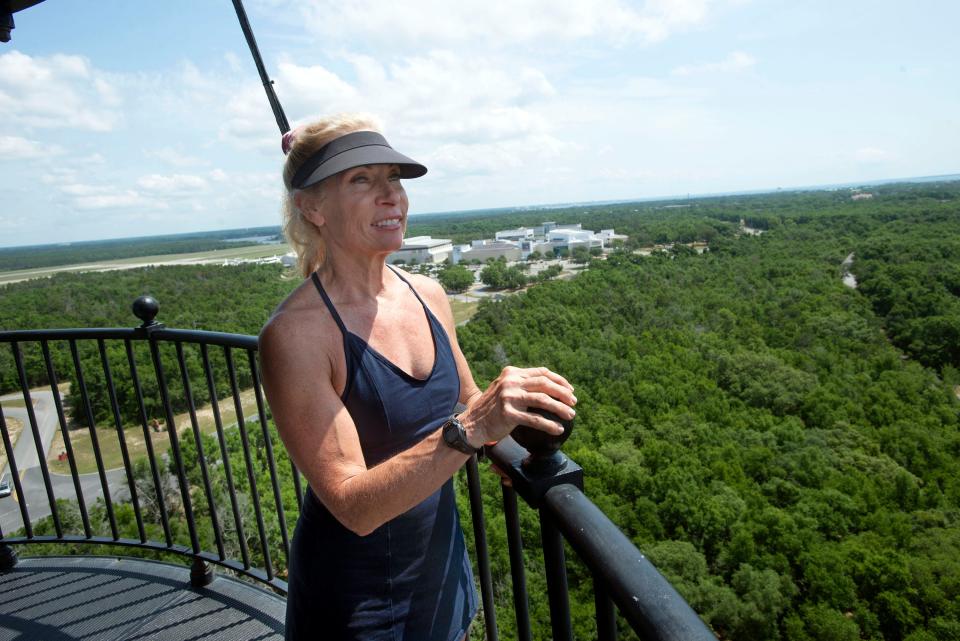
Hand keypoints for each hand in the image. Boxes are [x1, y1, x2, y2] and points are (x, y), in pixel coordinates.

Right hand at [459, 366, 575, 447]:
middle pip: (545, 384)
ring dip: (560, 408)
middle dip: (563, 393)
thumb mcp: (504, 389)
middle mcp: (510, 382)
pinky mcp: (508, 414)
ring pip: (543, 400)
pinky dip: (549, 425)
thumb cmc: (492, 409)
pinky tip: (558, 429)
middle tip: (574, 402)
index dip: (559, 380)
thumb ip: (521, 384)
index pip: (541, 372)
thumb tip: (549, 387)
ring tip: (571, 415)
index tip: (570, 389)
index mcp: (511, 373)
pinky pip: (534, 419)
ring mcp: (509, 397)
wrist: (472, 424)